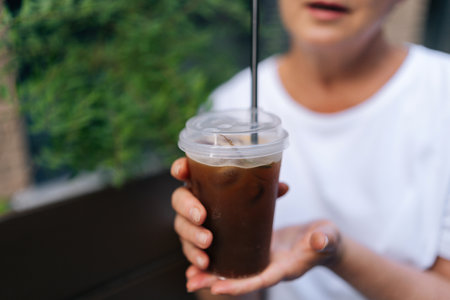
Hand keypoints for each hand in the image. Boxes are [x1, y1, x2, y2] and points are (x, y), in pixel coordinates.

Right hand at [170, 157, 288, 273]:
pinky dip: (194, 257)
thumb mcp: (257, 198)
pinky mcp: (194, 245)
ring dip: (192, 235)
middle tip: (202, 216)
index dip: (180, 168)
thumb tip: (282, 187)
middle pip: (178, 199)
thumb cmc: (244, 208)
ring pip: (181, 227)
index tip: (181, 171)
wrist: (246, 239)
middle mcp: (192, 202)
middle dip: (187, 207)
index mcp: (203, 183)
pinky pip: (189, 250)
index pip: (185, 170)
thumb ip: (267, 192)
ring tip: (207, 242)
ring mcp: (190, 224)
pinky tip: (204, 262)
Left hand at [185, 220, 341, 294]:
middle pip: (240, 279)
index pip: (260, 280)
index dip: (240, 285)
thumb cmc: (326, 238)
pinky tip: (203, 257)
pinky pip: (236, 257)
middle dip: (215, 282)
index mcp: (284, 268)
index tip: (217, 288)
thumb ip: (324, 240)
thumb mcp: (327, 237)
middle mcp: (269, 267)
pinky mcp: (258, 249)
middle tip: (190, 283)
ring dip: (212, 273)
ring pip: (234, 270)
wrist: (322, 238)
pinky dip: (220, 259)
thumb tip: (320, 240)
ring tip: (188, 276)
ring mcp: (262, 260)